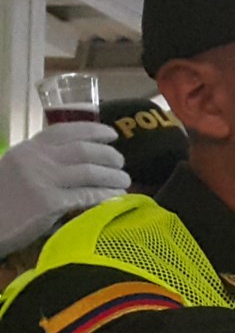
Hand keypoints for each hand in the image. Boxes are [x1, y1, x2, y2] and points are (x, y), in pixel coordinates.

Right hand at [0, 122, 125, 256]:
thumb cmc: (2, 200)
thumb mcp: (16, 169)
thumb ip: (42, 161)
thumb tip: (79, 161)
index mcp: (28, 149)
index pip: (65, 131)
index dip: (93, 130)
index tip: (111, 134)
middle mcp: (37, 159)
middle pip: (85, 150)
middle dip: (109, 155)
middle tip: (121, 162)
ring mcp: (44, 180)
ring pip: (91, 171)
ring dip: (114, 176)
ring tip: (124, 180)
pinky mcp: (50, 203)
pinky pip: (88, 195)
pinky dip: (107, 195)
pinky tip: (117, 196)